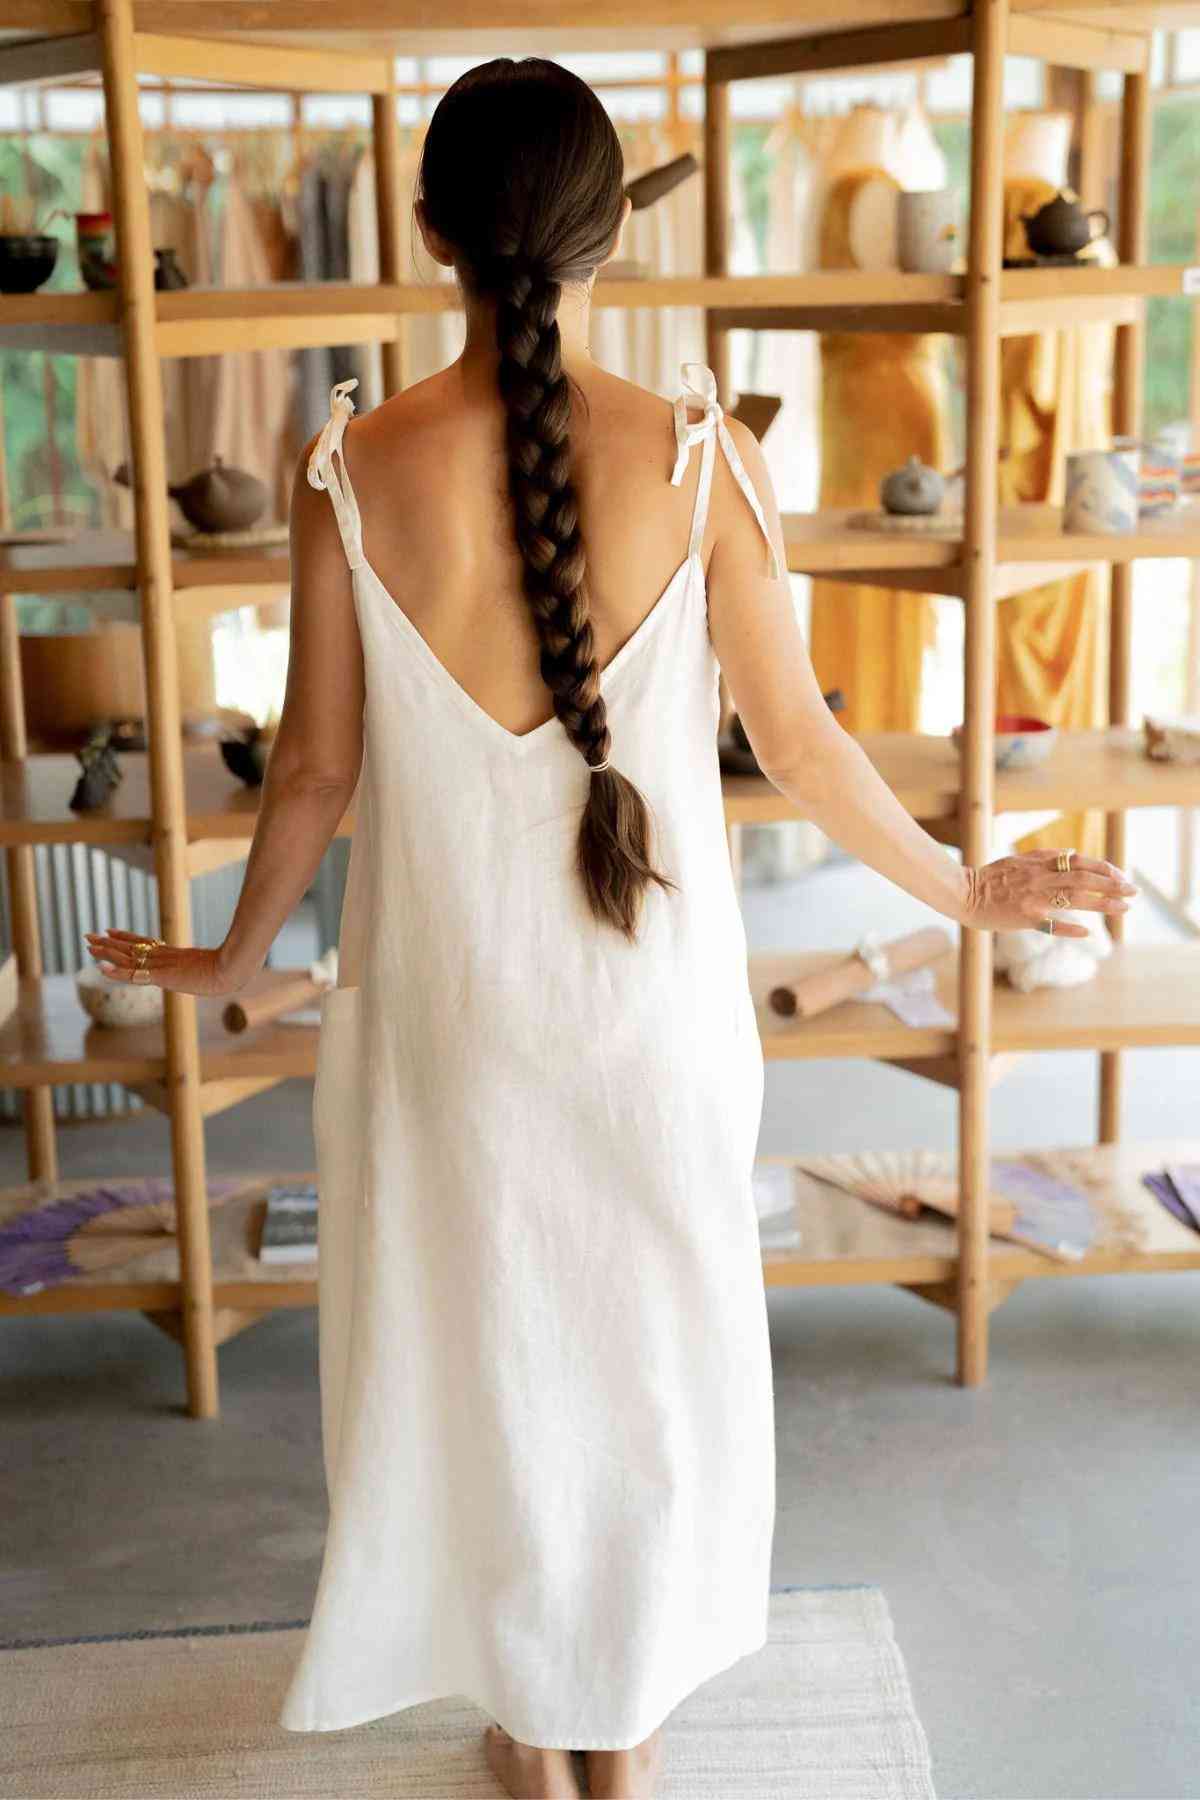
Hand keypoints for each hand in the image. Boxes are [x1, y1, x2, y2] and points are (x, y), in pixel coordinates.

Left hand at [84, 929, 246, 996]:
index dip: (125, 937)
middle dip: (108, 942)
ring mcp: (161, 965)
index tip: (110, 931)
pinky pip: (133, 974)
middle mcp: (163, 957)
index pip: (144, 942)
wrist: (231, 970)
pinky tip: (100, 968)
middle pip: (130, 947)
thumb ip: (212, 967)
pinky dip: (116, 972)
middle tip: (89, 935)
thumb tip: (224, 968)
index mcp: (174, 954)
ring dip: (105, 952)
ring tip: (88, 944)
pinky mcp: (160, 975)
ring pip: (127, 957)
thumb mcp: (217, 969)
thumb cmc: (231, 970)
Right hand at [962, 850, 1137, 939]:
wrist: (964, 893)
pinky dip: (1069, 928)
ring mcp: (1033, 898)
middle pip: (1083, 879)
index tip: (1122, 876)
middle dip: (1111, 885)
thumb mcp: (1019, 859)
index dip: (1104, 868)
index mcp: (1039, 863)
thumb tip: (1073, 853)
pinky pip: (1050, 924)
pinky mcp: (1024, 917)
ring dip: (1102, 903)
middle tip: (1134, 892)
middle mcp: (1039, 878)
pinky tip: (1088, 932)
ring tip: (1124, 908)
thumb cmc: (991, 877)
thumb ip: (1046, 856)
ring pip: (1074, 898)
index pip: (1080, 862)